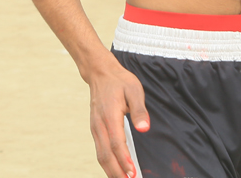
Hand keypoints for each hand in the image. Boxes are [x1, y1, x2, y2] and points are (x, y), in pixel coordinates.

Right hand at [88, 61, 149, 177]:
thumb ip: (139, 110)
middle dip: (117, 172)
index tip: (132, 174)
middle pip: (106, 155)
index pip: (117, 144)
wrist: (101, 73)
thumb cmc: (119, 82)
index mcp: (109, 116)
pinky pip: (99, 150)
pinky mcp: (95, 130)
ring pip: (101, 155)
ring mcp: (95, 128)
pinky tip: (115, 170)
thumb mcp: (134, 90)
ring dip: (111, 170)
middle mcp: (99, 125)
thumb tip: (144, 128)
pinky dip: (106, 163)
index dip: (124, 161)